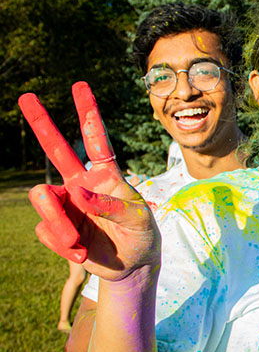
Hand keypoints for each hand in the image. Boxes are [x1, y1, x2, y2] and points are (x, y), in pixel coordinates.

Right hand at [19, 82, 160, 281]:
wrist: (131, 265)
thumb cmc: (140, 234)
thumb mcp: (137, 218)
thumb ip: (110, 204)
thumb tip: (76, 191)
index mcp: (106, 175)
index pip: (96, 140)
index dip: (89, 113)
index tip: (80, 85)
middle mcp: (82, 183)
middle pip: (57, 149)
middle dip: (42, 123)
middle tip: (25, 96)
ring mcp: (66, 204)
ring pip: (44, 199)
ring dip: (60, 222)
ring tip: (78, 241)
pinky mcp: (56, 227)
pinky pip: (47, 230)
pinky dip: (64, 244)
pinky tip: (81, 252)